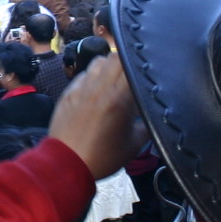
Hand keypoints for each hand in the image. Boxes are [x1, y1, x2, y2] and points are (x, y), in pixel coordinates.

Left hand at [48, 56, 146, 179]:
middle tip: (132, 75)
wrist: (66, 164)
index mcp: (119, 98)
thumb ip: (147, 126)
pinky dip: (93, 77)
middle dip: (127, 62)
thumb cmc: (102, 157)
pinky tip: (96, 90)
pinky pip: (84, 74)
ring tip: (114, 80)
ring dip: (109, 66)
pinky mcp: (68, 93)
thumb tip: (154, 115)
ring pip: (98, 61)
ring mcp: (81, 88)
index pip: (132, 66)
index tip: (147, 75)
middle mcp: (99, 88)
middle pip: (116, 57)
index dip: (142, 66)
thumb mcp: (134, 145)